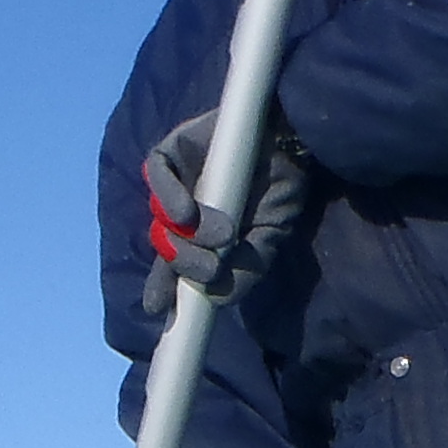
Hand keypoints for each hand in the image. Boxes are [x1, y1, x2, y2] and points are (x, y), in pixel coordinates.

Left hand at [139, 106, 317, 316]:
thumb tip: (215, 298)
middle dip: (184, 264)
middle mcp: (183, 211)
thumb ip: (245, 272)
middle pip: (164, 246)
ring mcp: (175, 182)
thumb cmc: (280, 190)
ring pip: (160, 219)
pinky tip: (186, 214)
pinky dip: (168, 199)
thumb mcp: (268, 240)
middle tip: (212, 268)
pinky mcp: (170, 152)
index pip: (172, 266)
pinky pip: (157, 178)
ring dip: (186, 237)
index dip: (162, 287)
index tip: (158, 308)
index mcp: (201, 236)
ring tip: (224, 235)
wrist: (290, 139)